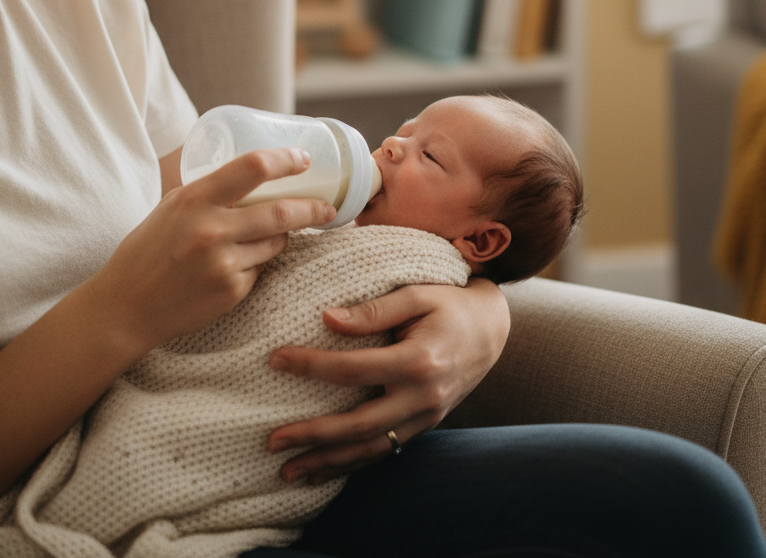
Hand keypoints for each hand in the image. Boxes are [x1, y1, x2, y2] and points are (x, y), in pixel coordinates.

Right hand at [80, 147, 335, 356]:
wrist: (123, 308)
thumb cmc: (148, 250)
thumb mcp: (173, 206)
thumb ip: (212, 191)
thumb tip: (259, 172)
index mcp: (195, 199)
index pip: (253, 167)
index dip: (286, 160)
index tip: (304, 160)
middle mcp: (211, 230)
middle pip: (282, 211)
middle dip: (313, 208)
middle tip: (328, 207)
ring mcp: (223, 264)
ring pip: (276, 242)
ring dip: (281, 236)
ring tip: (269, 235)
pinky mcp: (231, 291)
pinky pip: (261, 269)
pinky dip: (257, 263)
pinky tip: (234, 266)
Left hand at [265, 277, 509, 484]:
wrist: (493, 329)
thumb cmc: (451, 304)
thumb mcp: (417, 294)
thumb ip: (374, 309)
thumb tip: (327, 318)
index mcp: (418, 361)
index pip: (352, 369)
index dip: (311, 366)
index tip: (276, 360)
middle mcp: (422, 396)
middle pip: (358, 424)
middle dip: (312, 434)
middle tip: (272, 440)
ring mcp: (426, 416)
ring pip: (371, 448)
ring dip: (328, 462)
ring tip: (287, 471)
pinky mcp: (425, 424)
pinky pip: (385, 450)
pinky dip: (352, 463)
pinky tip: (323, 470)